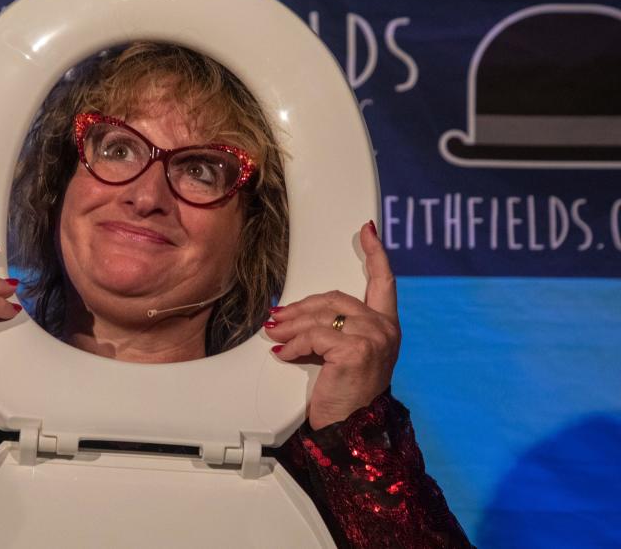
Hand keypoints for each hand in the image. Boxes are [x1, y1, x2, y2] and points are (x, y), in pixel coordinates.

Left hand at [265, 221, 399, 429]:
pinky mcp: (356, 350)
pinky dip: (294, 344)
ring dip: (291, 325)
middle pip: (335, 298)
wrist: (350, 430)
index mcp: (386, 327)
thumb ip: (333, 329)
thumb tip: (290, 313)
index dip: (376, 254)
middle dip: (301, 307)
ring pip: (321, 317)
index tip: (367, 231)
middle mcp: (385, 329)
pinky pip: (314, 336)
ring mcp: (373, 338)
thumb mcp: (344, 355)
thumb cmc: (344, 395)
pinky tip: (284, 354)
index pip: (384, 282)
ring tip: (274, 334)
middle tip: (277, 317)